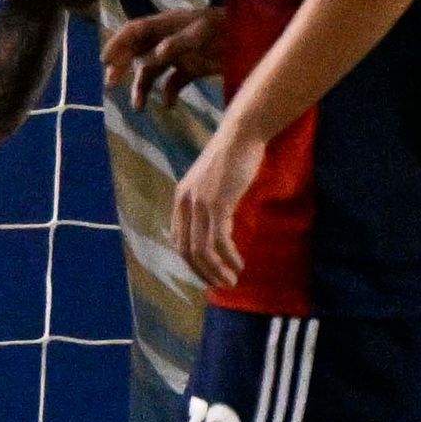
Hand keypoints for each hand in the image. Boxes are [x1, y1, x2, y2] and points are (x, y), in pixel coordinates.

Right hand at [108, 2, 226, 104]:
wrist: (261, 37)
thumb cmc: (231, 27)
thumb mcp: (204, 31)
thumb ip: (178, 42)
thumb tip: (153, 55)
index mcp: (168, 24)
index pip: (134, 31)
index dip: (117, 44)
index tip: (105, 61)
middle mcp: (169, 39)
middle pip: (137, 53)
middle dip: (122, 68)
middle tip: (110, 85)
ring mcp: (181, 55)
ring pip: (152, 72)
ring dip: (142, 88)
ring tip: (139, 107)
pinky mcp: (194, 69)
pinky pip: (173, 83)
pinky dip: (168, 94)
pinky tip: (169, 105)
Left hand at [173, 115, 267, 293]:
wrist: (242, 136)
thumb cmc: (233, 158)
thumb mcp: (213, 184)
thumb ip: (209, 203)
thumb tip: (218, 225)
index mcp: (180, 199)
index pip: (178, 240)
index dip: (192, 262)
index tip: (208, 273)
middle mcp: (184, 203)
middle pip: (186, 250)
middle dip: (203, 272)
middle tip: (220, 285)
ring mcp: (198, 204)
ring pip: (201, 250)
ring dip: (216, 270)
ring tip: (231, 281)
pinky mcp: (217, 204)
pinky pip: (218, 240)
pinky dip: (228, 257)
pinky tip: (239, 264)